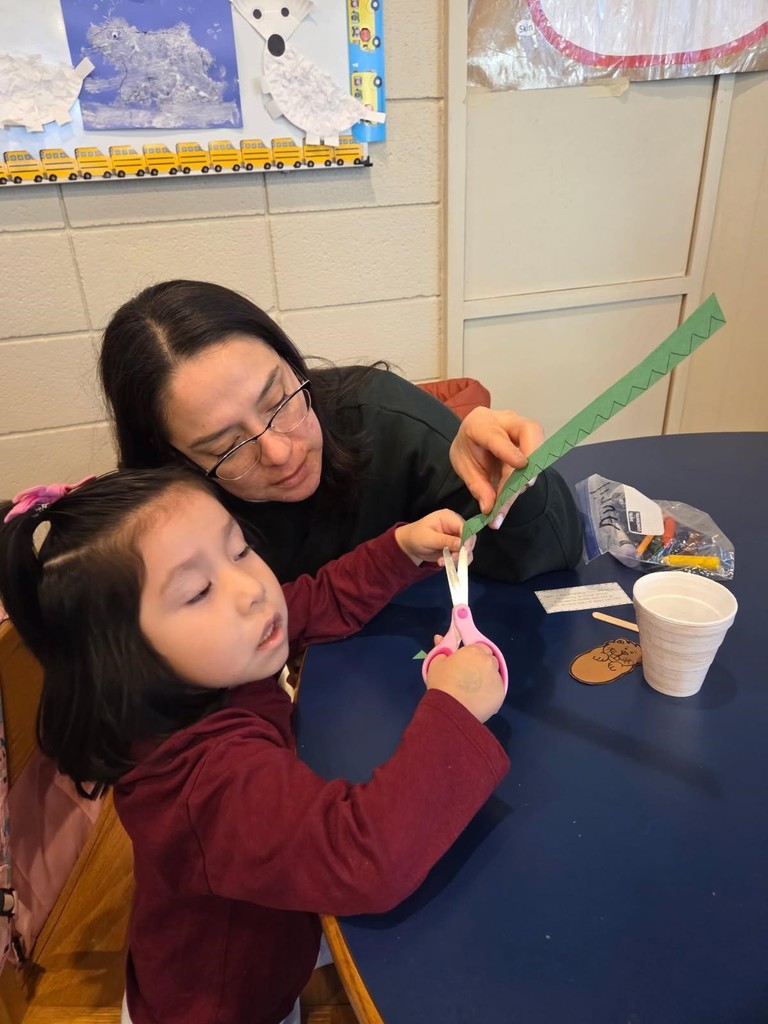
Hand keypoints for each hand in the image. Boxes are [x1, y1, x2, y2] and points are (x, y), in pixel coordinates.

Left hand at [395, 510, 475, 565]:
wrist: (410, 545)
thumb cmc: (416, 536)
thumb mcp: (428, 538)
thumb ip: (445, 540)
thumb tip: (462, 544)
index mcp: (449, 517)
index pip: (465, 526)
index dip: (467, 538)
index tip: (464, 550)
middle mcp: (455, 526)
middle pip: (470, 538)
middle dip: (463, 550)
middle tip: (452, 559)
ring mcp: (456, 537)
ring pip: (467, 549)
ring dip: (458, 558)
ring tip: (442, 562)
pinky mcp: (455, 547)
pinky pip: (462, 556)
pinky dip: (455, 562)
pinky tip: (442, 562)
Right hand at [425, 641, 503, 722]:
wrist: (450, 710)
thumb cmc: (442, 683)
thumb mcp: (436, 663)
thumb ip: (441, 649)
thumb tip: (439, 637)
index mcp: (474, 651)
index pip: (480, 647)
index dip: (473, 655)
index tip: (465, 663)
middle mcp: (489, 662)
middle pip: (489, 660)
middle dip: (481, 666)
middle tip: (468, 677)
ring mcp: (496, 679)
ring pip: (494, 676)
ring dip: (486, 679)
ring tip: (472, 691)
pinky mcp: (500, 695)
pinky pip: (496, 691)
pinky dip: (489, 694)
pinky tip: (477, 700)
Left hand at [450, 408, 543, 522]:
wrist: (473, 438)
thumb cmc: (468, 448)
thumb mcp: (463, 467)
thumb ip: (477, 486)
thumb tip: (490, 508)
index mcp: (479, 423)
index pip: (496, 435)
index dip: (509, 451)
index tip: (520, 466)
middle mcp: (504, 420)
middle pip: (529, 430)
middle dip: (534, 455)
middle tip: (527, 483)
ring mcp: (521, 428)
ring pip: (536, 444)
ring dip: (530, 472)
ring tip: (512, 496)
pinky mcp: (531, 440)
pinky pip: (537, 454)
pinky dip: (529, 475)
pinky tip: (516, 491)